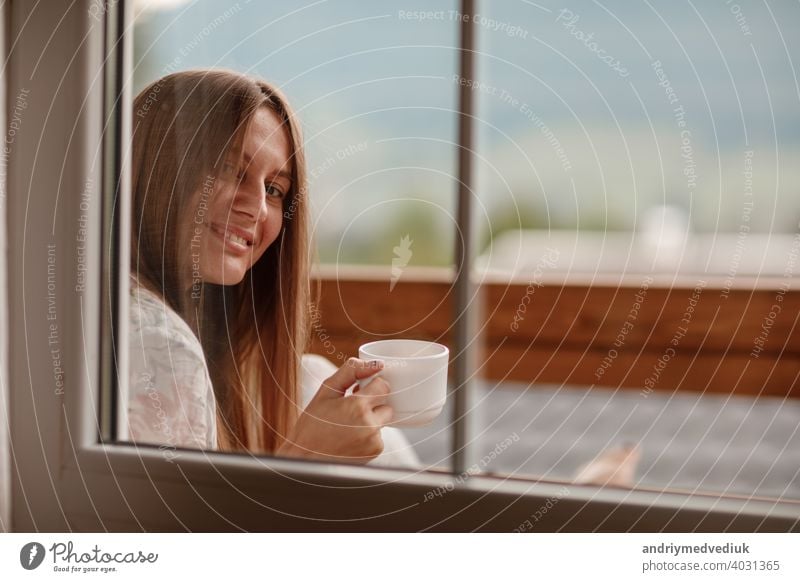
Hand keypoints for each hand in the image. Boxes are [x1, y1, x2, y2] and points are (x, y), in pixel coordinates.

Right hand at [277, 358, 393, 462]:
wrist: (305, 458)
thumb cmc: (312, 424)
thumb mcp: (326, 391)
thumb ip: (351, 371)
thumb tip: (377, 364)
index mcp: (357, 406)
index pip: (383, 385)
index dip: (371, 385)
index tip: (359, 390)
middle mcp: (369, 424)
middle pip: (386, 403)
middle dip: (373, 403)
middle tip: (352, 409)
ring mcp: (374, 440)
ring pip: (384, 419)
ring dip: (371, 419)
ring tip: (349, 425)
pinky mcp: (375, 451)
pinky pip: (380, 434)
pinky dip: (369, 434)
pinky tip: (351, 437)